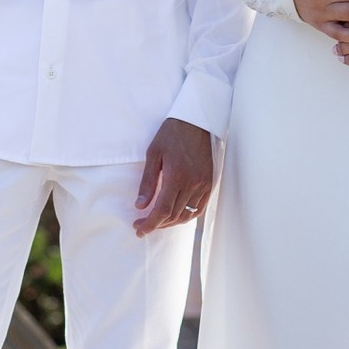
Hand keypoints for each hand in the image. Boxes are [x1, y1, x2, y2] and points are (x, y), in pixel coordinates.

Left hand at [134, 117, 213, 235]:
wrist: (197, 120)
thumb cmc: (172, 133)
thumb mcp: (153, 153)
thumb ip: (147, 182)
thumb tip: (140, 206)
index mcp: (177, 176)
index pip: (163, 210)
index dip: (150, 224)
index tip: (138, 228)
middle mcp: (193, 183)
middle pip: (174, 216)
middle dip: (156, 225)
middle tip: (142, 226)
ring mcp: (204, 184)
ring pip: (187, 215)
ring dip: (171, 222)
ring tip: (157, 221)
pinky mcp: (210, 183)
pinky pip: (199, 208)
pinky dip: (187, 216)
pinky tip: (176, 215)